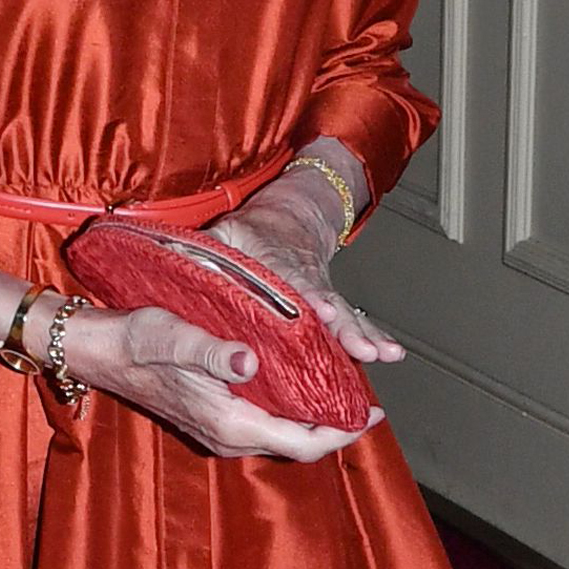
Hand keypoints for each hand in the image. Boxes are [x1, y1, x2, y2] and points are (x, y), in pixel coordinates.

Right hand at [51, 300, 383, 460]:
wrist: (104, 348)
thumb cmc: (139, 337)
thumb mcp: (175, 335)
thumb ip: (214, 351)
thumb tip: (250, 361)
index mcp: (229, 421)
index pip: (302, 442)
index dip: (342, 431)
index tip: (374, 414)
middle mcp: (229, 435)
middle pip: (299, 444)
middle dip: (336, 426)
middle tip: (369, 401)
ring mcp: (221, 430)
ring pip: (284, 435)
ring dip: (315, 419)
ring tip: (344, 391)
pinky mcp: (216, 417)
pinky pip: (268, 423)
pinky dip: (293, 411)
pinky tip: (302, 386)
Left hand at [207, 175, 404, 366]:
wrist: (293, 215)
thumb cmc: (252, 232)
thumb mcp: (225, 233)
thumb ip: (206, 250)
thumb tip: (176, 262)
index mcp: (276, 264)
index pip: (290, 283)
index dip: (305, 299)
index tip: (320, 312)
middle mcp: (305, 280)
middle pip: (326, 304)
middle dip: (344, 327)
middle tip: (362, 346)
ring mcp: (322, 294)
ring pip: (345, 315)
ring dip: (363, 334)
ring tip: (383, 353)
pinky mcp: (333, 307)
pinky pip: (355, 321)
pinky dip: (373, 335)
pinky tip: (391, 353)